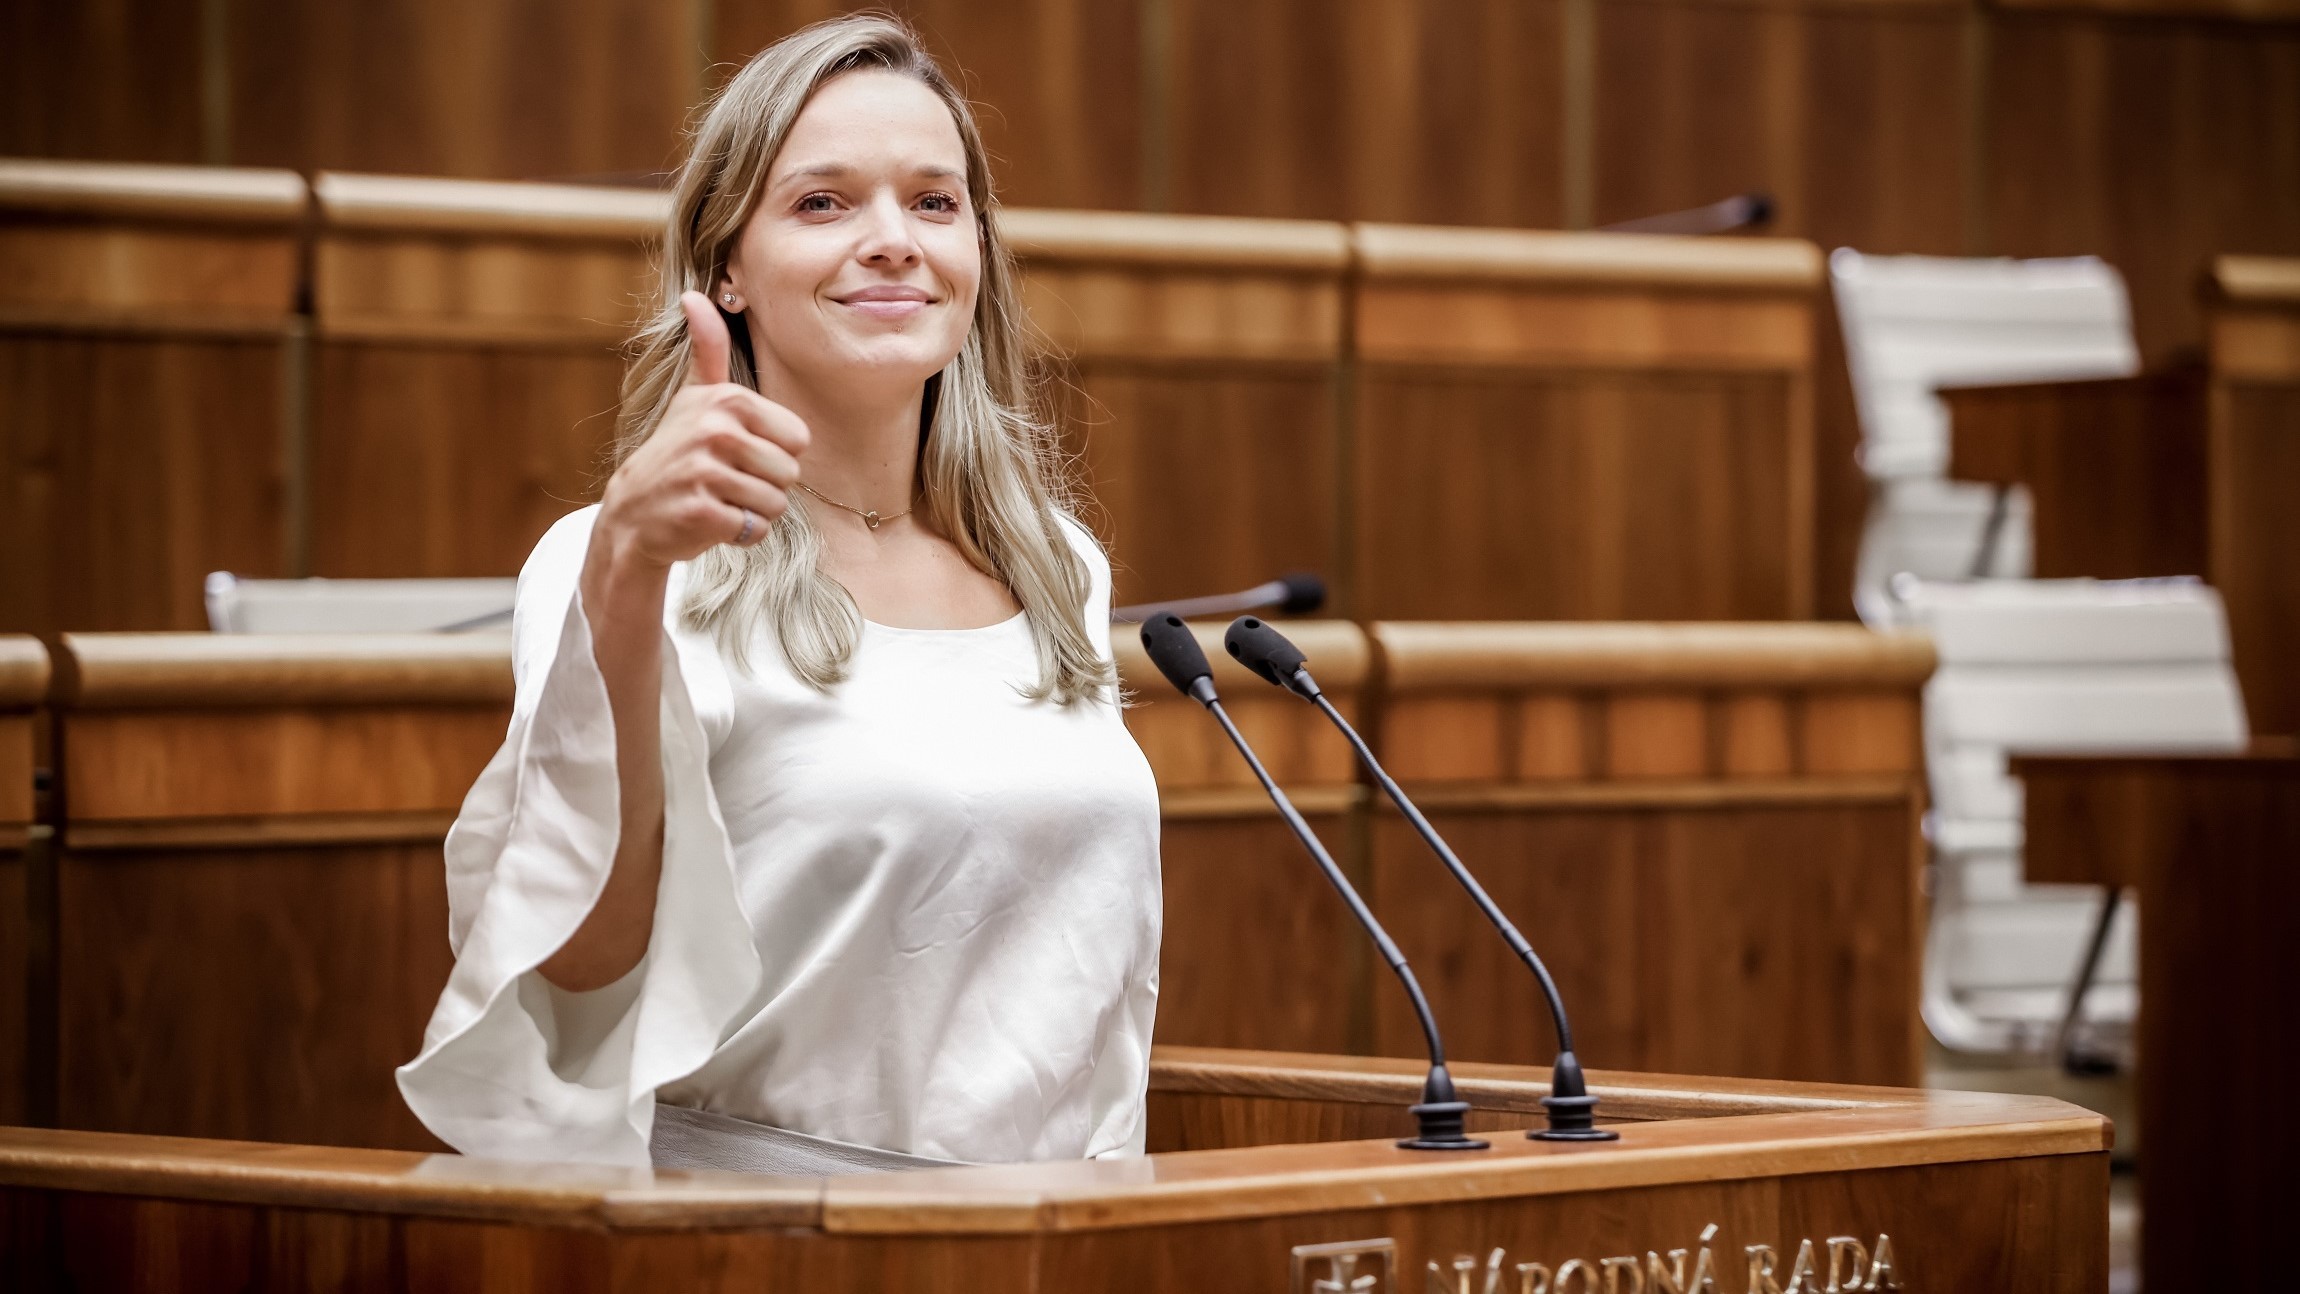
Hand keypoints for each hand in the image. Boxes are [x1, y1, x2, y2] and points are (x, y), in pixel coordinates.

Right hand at [594, 291, 809, 568]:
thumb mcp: (694, 397)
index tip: (738, 453)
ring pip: (775, 504)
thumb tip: (694, 296)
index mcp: (727, 401)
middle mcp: (715, 430)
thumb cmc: (676, 452)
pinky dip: (739, 533)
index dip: (774, 454)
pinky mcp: (701, 512)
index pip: (798, 440)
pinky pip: (754, 529)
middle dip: (764, 486)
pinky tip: (710, 520)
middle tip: (725, 481)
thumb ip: (707, 351)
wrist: (633, 511)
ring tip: (718, 498)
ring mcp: (705, 472)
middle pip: (789, 474)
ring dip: (752, 511)